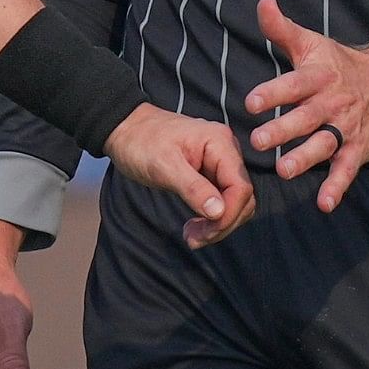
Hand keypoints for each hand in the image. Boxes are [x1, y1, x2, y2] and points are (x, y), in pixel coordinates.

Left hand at [102, 105, 255, 246]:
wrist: (126, 129)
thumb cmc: (141, 142)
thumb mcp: (163, 166)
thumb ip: (193, 188)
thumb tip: (219, 212)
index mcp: (220, 143)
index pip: (240, 186)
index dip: (229, 215)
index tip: (206, 233)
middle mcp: (226, 151)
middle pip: (242, 197)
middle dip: (222, 223)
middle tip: (193, 239)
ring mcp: (220, 162)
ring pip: (234, 202)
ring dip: (217, 224)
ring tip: (191, 235)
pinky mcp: (211, 174)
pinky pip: (222, 200)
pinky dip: (211, 218)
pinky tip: (194, 226)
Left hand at [245, 0, 368, 210]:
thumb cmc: (340, 64)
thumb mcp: (312, 44)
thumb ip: (282, 29)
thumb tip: (262, 2)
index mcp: (319, 76)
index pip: (294, 84)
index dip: (273, 92)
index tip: (250, 102)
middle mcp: (333, 102)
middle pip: (307, 117)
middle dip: (283, 129)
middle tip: (257, 141)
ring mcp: (347, 127)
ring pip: (325, 144)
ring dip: (306, 158)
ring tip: (284, 171)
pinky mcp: (358, 149)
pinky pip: (347, 170)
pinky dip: (337, 187)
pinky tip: (323, 204)